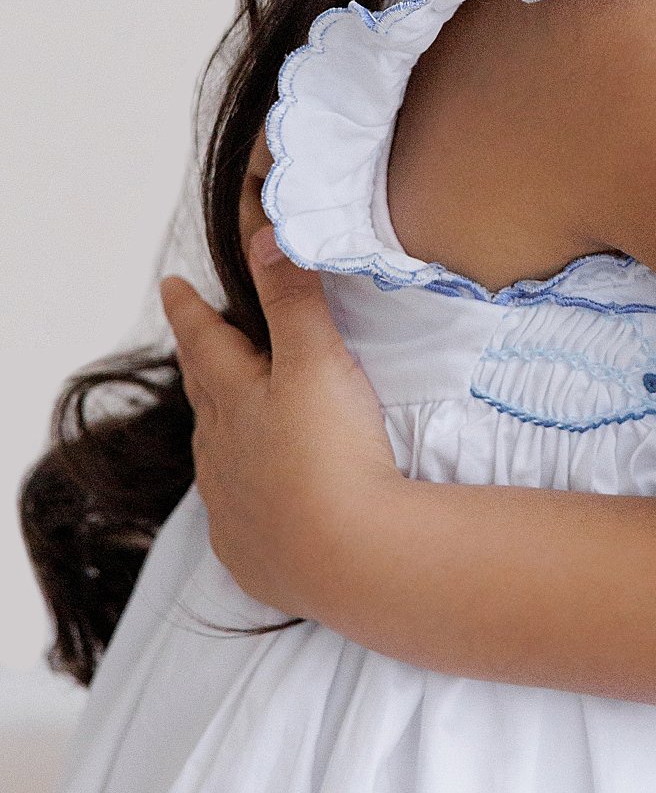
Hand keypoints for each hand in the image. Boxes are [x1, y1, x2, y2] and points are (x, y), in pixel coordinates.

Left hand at [162, 224, 408, 619]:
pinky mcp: (251, 553)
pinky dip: (242, 496)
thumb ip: (292, 298)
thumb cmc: (330, 451)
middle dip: (203, 364)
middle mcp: (220, 451)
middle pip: (205, 396)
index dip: (189, 310)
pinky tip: (255, 501)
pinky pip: (237, 515)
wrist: (346, 556)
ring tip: (230, 419)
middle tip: (201, 342)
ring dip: (222, 431)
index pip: (203, 341)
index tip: (171, 285)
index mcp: (232, 398)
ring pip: (216, 456)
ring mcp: (232, 506)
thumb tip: (260, 235)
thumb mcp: (317, 361)